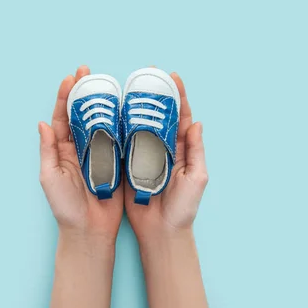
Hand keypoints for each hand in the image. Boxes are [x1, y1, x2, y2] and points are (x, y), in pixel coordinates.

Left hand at [39, 66, 123, 243]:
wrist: (89, 231)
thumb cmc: (66, 207)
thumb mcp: (50, 177)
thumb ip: (48, 150)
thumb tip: (42, 123)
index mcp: (63, 151)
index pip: (63, 117)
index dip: (66, 97)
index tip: (70, 78)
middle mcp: (81, 148)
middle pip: (83, 114)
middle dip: (85, 92)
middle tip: (89, 72)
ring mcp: (100, 154)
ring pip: (102, 122)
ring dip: (105, 103)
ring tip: (109, 83)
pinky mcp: (116, 162)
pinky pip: (119, 139)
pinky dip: (122, 123)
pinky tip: (127, 108)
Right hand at [125, 72, 208, 238]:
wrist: (162, 233)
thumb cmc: (183, 209)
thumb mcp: (196, 179)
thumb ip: (196, 152)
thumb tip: (196, 123)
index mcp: (181, 149)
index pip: (180, 117)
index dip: (177, 96)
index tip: (171, 76)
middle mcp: (162, 149)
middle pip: (157, 116)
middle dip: (153, 95)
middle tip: (145, 75)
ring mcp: (144, 156)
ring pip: (138, 126)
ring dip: (132, 108)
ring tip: (125, 88)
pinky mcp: (128, 166)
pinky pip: (122, 144)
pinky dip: (117, 129)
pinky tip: (110, 114)